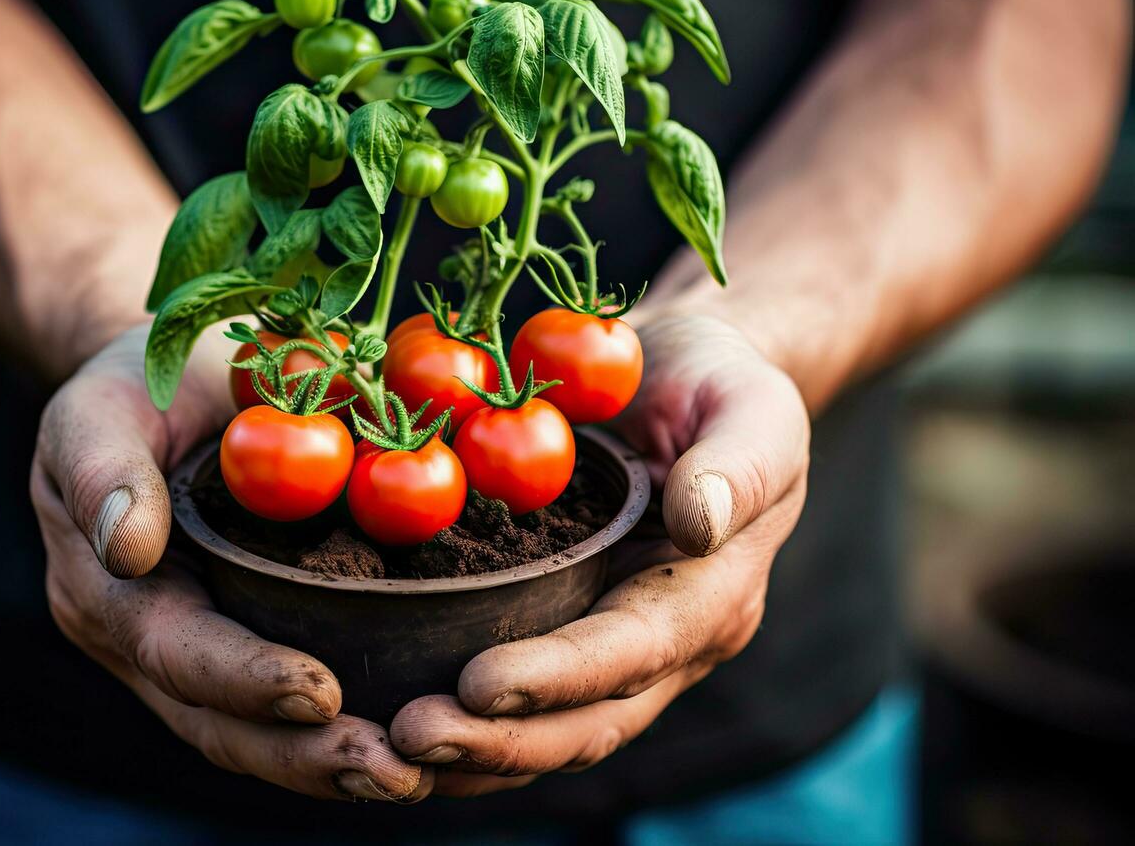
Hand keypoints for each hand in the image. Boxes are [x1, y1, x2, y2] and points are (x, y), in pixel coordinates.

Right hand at [30, 325, 431, 801]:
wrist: (161, 383)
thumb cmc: (131, 383)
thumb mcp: (98, 406)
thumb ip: (102, 471)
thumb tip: (128, 548)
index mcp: (107, 594)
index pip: (177, 653)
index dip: (246, 680)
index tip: (320, 694)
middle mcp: (148, 643)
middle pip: (222, 724)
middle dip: (304, 757)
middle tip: (395, 770)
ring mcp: (198, 652)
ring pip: (260, 733)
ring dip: (334, 763)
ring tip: (414, 775)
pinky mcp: (250, 638)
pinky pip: (292, 704)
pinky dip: (348, 727)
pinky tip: (415, 741)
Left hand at [389, 314, 808, 795]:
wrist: (690, 380)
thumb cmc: (721, 382)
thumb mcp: (749, 405)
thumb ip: (734, 466)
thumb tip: (698, 525)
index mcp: (714, 594)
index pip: (634, 650)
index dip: (559, 675)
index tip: (478, 683)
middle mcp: (670, 647)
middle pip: (587, 721)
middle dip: (499, 741)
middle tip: (410, 737)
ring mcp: (620, 655)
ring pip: (549, 733)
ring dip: (471, 755)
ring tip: (386, 753)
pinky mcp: (571, 638)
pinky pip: (521, 705)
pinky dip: (463, 728)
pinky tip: (388, 731)